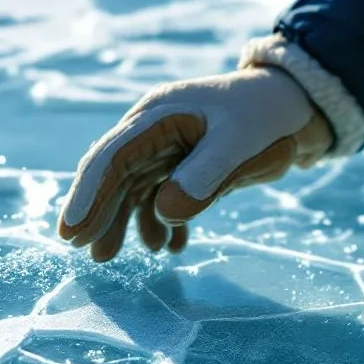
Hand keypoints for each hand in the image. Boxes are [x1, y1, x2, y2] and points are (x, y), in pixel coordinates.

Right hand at [57, 66, 332, 260]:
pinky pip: (158, 198)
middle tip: (83, 251)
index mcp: (157, 116)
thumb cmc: (265, 114)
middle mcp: (152, 131)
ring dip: (121, 223)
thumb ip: (206, 175)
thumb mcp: (240, 142)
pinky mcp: (180, 166)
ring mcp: (164, 149)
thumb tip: (164, 213)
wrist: (293, 105)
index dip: (88, 194)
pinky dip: (159, 223)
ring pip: (130, 190)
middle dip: (96, 213)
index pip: (112, 156)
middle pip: (113, 175)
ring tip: (110, 259)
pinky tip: (170, 248)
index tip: (71, 231)